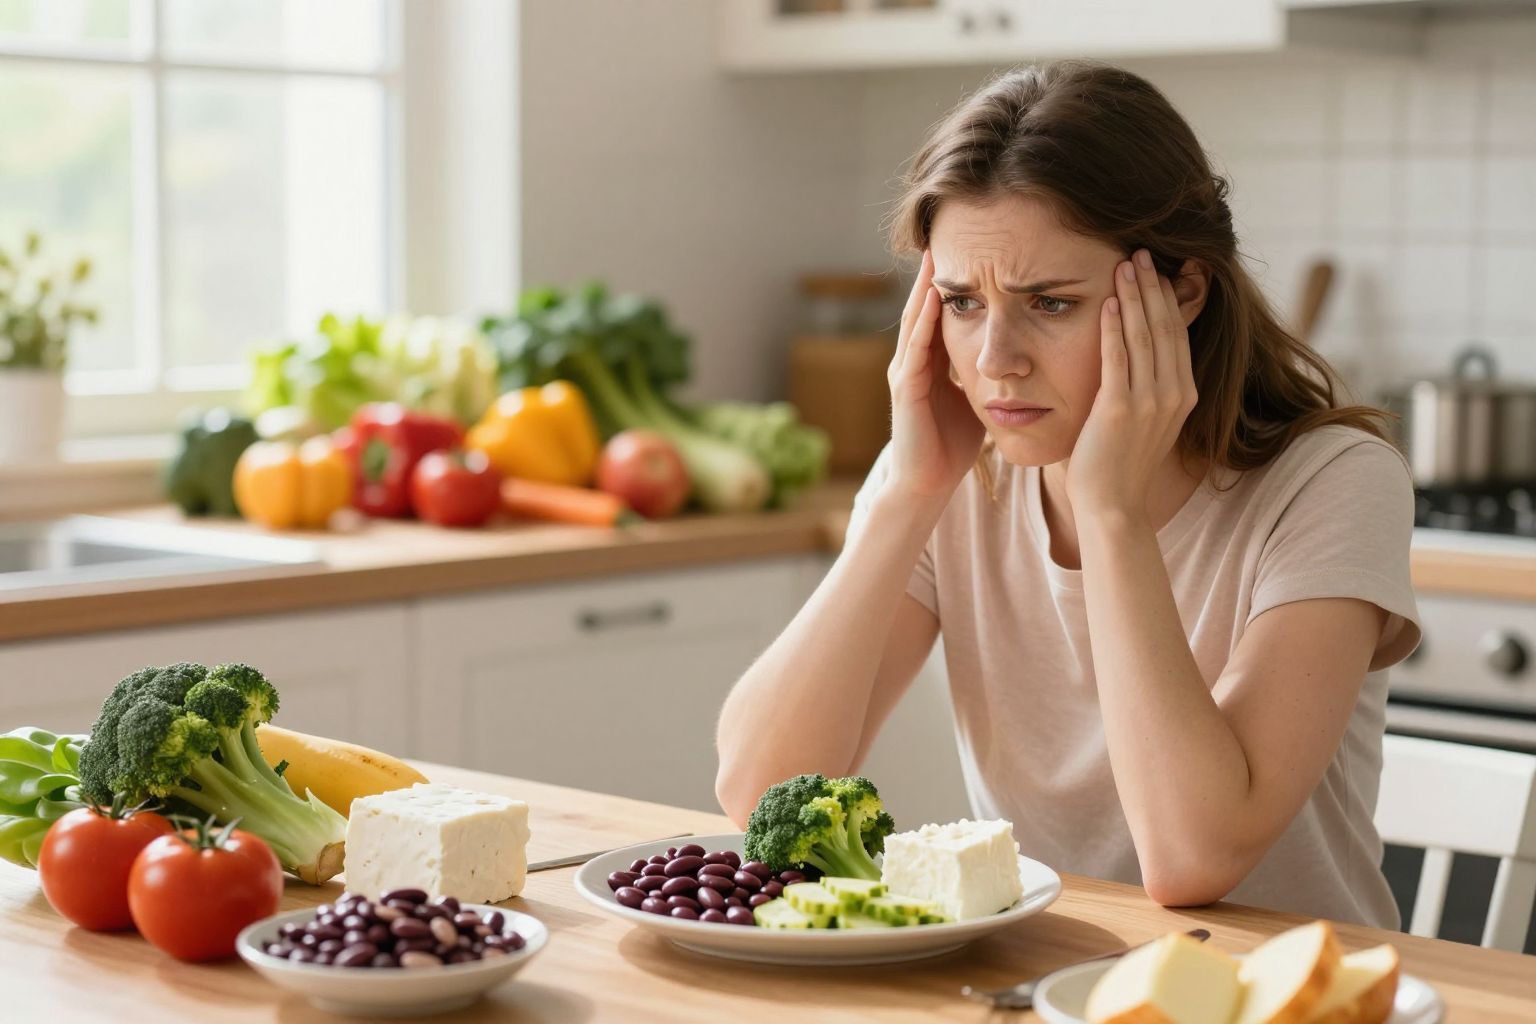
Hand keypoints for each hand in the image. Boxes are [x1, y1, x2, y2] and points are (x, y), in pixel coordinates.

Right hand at [886, 250, 985, 500]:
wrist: (927, 484)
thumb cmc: (953, 446)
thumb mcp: (974, 400)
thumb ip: (986, 374)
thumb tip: (1017, 354)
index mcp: (931, 363)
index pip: (941, 313)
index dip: (954, 283)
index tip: (970, 250)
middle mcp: (913, 362)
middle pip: (923, 308)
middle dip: (933, 275)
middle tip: (945, 235)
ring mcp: (906, 374)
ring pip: (915, 321)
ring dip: (924, 288)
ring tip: (935, 254)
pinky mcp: (906, 391)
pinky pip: (915, 349)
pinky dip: (923, 321)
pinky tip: (934, 297)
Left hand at [1067, 249, 1197, 523]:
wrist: (1113, 506)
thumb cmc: (1120, 463)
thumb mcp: (1145, 420)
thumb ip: (1147, 388)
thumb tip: (1136, 358)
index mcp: (1184, 394)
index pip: (1177, 334)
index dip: (1167, 299)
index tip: (1155, 270)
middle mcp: (1174, 394)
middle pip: (1165, 327)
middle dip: (1153, 286)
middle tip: (1140, 252)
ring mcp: (1149, 402)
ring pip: (1144, 336)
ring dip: (1134, 296)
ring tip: (1125, 264)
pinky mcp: (1119, 409)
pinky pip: (1117, 358)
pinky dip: (1113, 327)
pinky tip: (1107, 302)